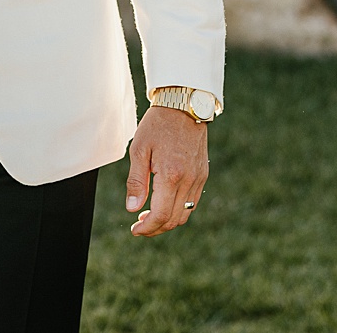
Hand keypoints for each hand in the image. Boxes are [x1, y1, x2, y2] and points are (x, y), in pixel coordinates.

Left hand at [125, 104, 208, 236]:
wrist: (184, 105)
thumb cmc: (158, 125)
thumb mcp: (139, 150)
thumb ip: (136, 182)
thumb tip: (133, 209)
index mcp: (171, 175)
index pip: (160, 215)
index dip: (146, 228)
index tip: (134, 230)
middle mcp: (189, 179)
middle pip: (173, 219)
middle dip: (155, 228)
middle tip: (140, 225)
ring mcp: (199, 177)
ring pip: (185, 214)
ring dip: (167, 221)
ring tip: (150, 215)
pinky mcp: (203, 173)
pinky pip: (192, 202)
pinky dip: (179, 209)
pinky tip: (165, 202)